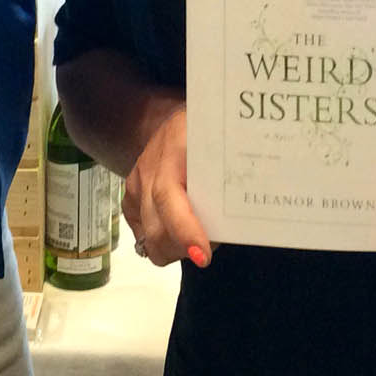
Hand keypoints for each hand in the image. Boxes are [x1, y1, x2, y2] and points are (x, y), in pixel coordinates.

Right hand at [121, 102, 210, 268]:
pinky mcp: (130, 198)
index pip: (168, 196)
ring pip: (148, 238)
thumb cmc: (204, 132)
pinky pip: (143, 234)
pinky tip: (179, 232)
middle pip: (157, 227)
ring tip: (197, 239)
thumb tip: (245, 212)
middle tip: (211, 245)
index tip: (203, 255)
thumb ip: (226, 174)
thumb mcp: (221, 143)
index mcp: (173, 149)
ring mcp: (136, 184)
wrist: (174, 120)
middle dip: (184, 248)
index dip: (184, 230)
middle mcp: (148, 169)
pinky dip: (163, 242)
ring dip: (175, 248)